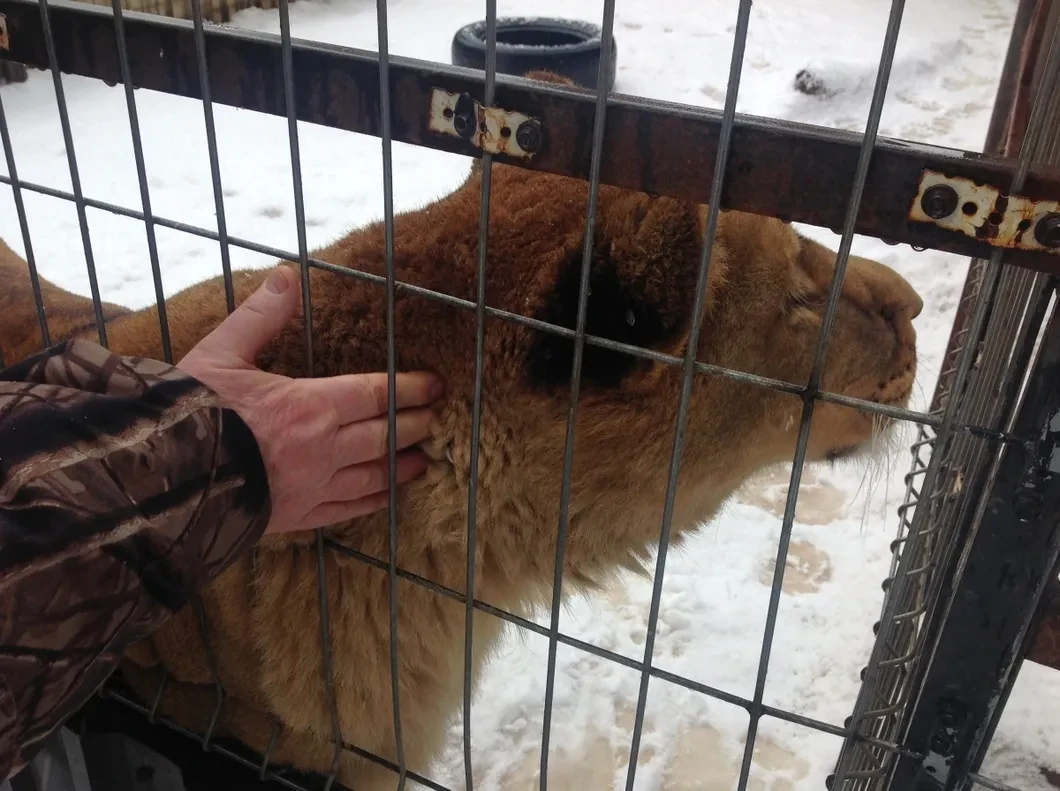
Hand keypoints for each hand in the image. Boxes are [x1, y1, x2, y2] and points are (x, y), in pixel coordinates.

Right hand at [177, 265, 442, 534]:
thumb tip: (287, 275)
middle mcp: (322, 449)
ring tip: (425, 459)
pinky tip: (389, 496)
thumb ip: (261, 316)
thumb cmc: (189, 412)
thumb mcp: (222, 352)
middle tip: (438, 419)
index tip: (435, 385)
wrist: (160, 478)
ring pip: (375, 476)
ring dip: (404, 465)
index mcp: (309, 404)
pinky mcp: (298, 517)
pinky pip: (349, 510)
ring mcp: (314, 487)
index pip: (377, 395)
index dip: (411, 389)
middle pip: (385, 435)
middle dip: (416, 425)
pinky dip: (375, 501)